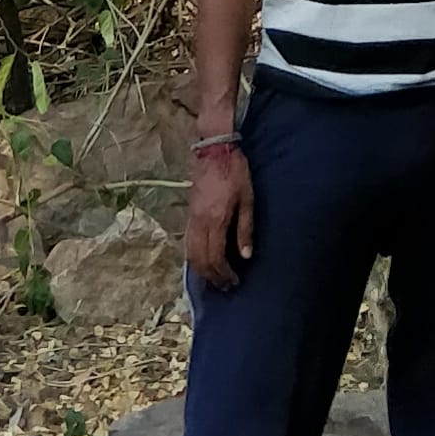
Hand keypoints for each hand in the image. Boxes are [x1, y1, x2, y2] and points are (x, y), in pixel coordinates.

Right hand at [186, 135, 253, 291]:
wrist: (215, 149)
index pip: (215, 257)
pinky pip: (187, 242)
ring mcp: (191, 218)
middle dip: (212, 277)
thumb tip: (245, 256)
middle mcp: (200, 223)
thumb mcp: (247, 198)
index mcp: (216, 220)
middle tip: (224, 286)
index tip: (234, 281)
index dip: (224, 274)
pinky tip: (201, 261)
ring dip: (201, 270)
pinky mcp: (189, 213)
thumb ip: (245, 228)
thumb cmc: (236, 172)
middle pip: (200, 260)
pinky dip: (192, 257)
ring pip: (189, 253)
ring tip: (213, 279)